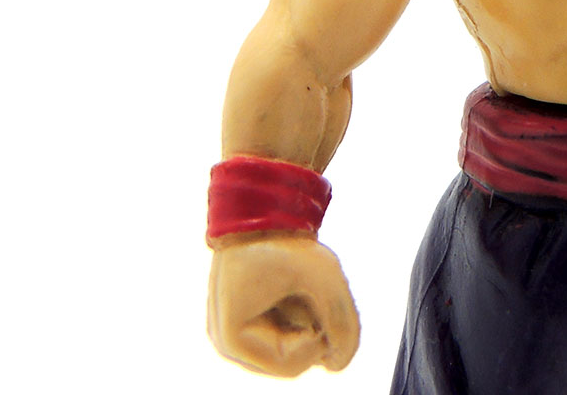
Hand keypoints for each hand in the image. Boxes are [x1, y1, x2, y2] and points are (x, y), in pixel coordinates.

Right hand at [208, 235, 360, 376]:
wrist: (264, 202)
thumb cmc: (286, 237)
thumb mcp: (323, 274)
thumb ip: (342, 320)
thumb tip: (341, 362)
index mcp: (231, 338)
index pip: (290, 364)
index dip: (318, 336)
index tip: (318, 295)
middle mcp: (224, 342)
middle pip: (288, 359)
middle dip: (308, 323)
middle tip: (306, 283)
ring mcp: (231, 331)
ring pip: (287, 343)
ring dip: (303, 315)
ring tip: (296, 279)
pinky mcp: (242, 320)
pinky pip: (282, 329)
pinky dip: (296, 308)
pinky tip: (290, 282)